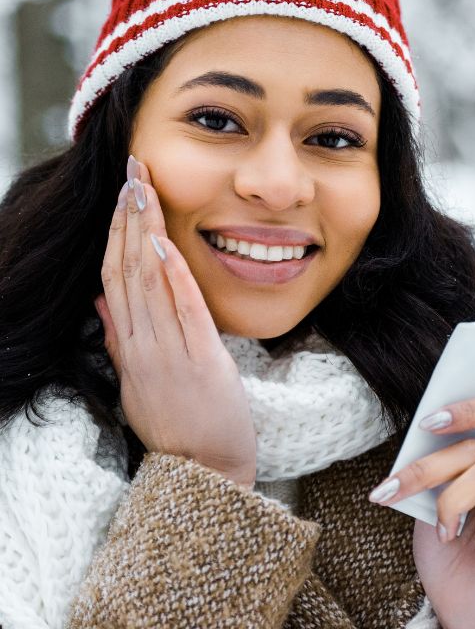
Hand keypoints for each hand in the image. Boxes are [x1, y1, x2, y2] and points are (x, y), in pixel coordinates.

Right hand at [95, 156, 256, 488]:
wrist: (204, 472)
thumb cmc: (176, 425)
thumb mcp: (136, 382)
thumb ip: (119, 339)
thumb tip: (100, 300)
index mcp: (128, 347)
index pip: (113, 277)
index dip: (115, 232)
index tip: (123, 193)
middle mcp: (141, 345)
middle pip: (126, 270)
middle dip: (128, 218)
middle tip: (132, 171)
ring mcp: (168, 353)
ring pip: (148, 284)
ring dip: (144, 234)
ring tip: (142, 190)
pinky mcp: (200, 362)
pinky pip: (183, 313)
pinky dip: (173, 278)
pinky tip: (166, 245)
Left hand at [368, 393, 474, 628]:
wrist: (462, 608)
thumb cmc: (451, 550)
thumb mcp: (434, 497)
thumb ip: (439, 463)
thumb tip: (424, 427)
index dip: (469, 407)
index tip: (427, 421)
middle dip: (430, 466)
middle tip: (395, 487)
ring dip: (451, 502)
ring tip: (444, 530)